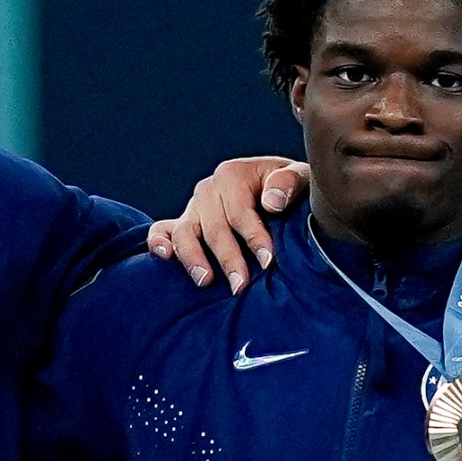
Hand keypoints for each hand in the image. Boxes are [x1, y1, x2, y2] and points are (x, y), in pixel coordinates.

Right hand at [148, 156, 307, 291]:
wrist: (281, 194)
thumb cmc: (292, 189)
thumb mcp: (302, 178)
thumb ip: (290, 182)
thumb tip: (271, 202)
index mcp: (233, 174)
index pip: (240, 210)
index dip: (254, 236)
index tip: (268, 261)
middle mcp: (209, 190)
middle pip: (214, 227)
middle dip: (228, 258)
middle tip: (242, 286)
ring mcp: (194, 207)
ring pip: (185, 233)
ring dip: (193, 258)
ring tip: (206, 281)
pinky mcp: (184, 223)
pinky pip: (163, 230)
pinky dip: (159, 242)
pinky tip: (164, 256)